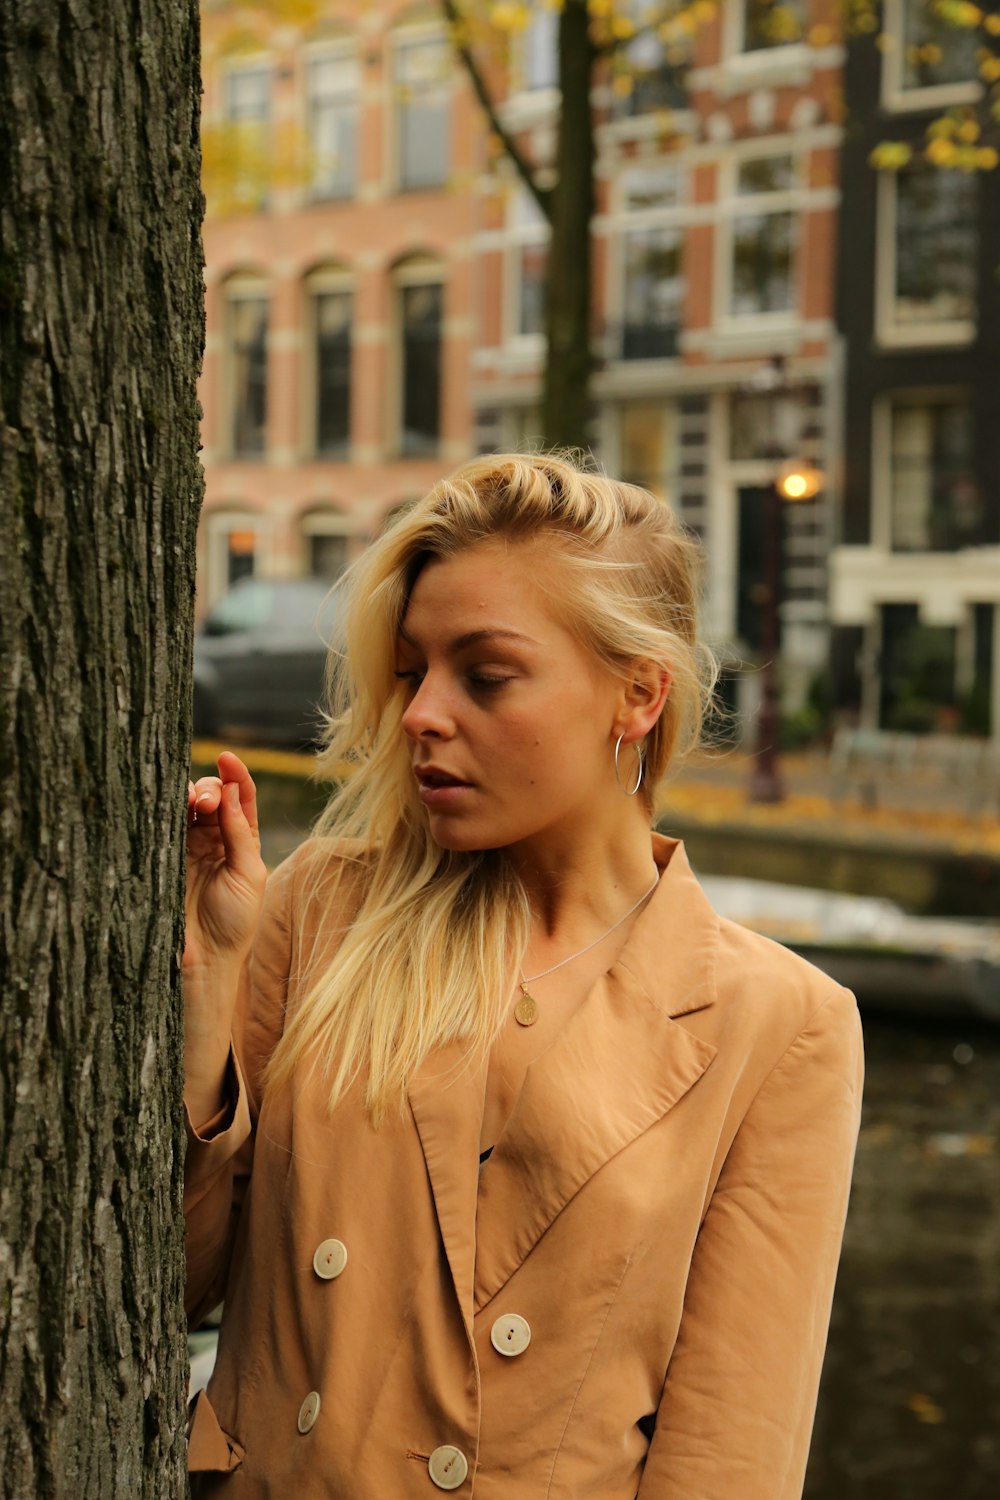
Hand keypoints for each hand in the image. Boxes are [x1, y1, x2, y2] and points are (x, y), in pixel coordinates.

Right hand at [184, 751, 266, 973]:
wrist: (205, 958)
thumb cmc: (235, 921)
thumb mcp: (249, 874)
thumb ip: (239, 834)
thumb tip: (230, 792)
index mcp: (243, 840)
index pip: (241, 798)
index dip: (235, 775)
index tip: (228, 758)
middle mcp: (215, 838)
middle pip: (212, 795)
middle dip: (211, 787)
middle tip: (208, 800)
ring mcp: (187, 847)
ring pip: (186, 806)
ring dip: (190, 795)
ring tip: (194, 802)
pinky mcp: (164, 857)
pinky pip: (163, 826)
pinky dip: (166, 811)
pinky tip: (171, 807)